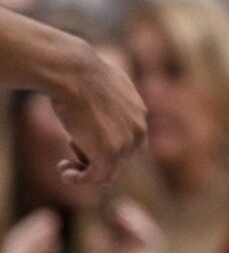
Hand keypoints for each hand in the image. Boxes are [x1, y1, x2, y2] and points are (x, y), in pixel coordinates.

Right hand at [47, 40, 146, 184]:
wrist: (75, 73)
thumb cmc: (82, 76)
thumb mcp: (107, 85)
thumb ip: (113, 101)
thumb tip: (102, 100)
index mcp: (140, 114)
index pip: (134, 147)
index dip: (111, 153)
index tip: (86, 148)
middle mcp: (139, 130)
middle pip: (122, 163)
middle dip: (97, 164)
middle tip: (72, 157)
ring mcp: (126, 143)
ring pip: (109, 174)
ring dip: (86, 175)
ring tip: (66, 167)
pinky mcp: (108, 153)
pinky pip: (96, 178)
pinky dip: (79, 179)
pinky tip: (64, 172)